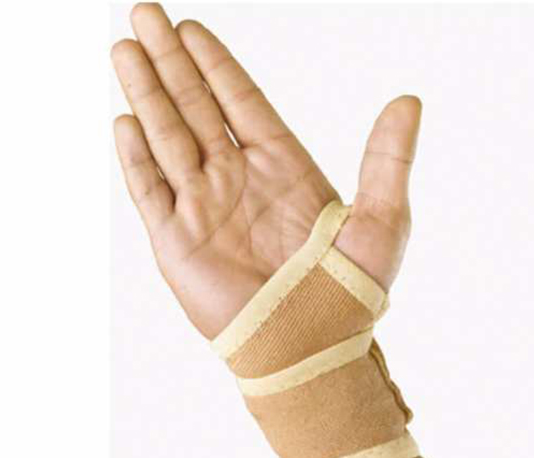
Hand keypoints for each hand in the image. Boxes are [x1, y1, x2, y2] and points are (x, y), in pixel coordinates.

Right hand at [112, 3, 421, 337]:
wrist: (310, 348)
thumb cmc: (349, 291)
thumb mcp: (382, 219)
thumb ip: (389, 158)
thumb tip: (409, 99)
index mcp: (284, 168)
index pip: (242, 102)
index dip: (216, 64)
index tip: (191, 27)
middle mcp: (239, 180)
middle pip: (197, 108)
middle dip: (170, 62)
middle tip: (144, 13)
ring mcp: (205, 208)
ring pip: (167, 137)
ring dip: (146, 93)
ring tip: (124, 47)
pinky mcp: (177, 241)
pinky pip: (149, 189)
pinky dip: (136, 156)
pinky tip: (124, 120)